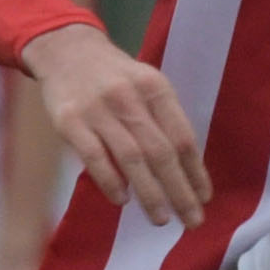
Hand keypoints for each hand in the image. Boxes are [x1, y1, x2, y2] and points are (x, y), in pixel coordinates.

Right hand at [24, 21, 208, 225]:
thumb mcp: (147, 84)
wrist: (64, 49)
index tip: (205, 198)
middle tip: (192, 220)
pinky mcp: (69, 121)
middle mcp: (129, 97)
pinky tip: (122, 200)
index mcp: (155, 88)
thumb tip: (188, 171)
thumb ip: (164, 120)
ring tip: (161, 219)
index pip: (182, 137)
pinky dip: (111, 181)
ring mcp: (98, 109)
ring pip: (131, 159)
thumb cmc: (115, 76)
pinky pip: (94, 158)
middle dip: (179, 191)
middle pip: (161, 152)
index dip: (196, 172)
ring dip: (150, 193)